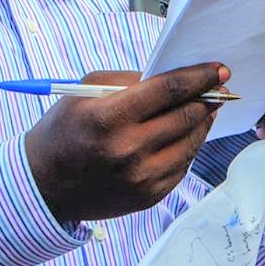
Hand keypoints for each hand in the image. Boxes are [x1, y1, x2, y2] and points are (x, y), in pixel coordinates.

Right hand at [25, 63, 227, 223]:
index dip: (199, 76)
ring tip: (204, 109)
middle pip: (186, 116)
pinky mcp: (149, 196)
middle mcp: (129, 150)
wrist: (45, 186)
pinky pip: (182, 166)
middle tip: (218, 88)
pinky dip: (188, 147)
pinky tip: (185, 135)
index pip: (169, 90)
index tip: (219, 69)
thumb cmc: (64, 131)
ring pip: (191, 143)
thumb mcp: (85, 92)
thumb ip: (129, 80)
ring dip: (203, 122)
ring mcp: (142, 178)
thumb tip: (173, 76)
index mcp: (110, 118)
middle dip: (208, 98)